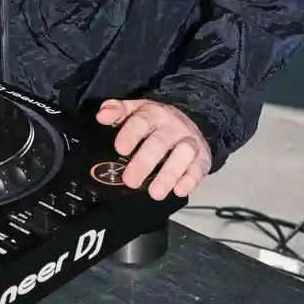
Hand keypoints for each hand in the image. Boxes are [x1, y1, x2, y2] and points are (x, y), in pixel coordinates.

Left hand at [96, 99, 210, 200]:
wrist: (189, 120)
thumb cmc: (153, 121)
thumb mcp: (134, 111)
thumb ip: (116, 111)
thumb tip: (101, 116)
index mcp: (152, 113)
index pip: (141, 121)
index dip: (131, 134)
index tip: (120, 149)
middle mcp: (172, 126)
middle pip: (159, 142)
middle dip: (145, 162)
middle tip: (130, 181)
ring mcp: (189, 141)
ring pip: (183, 154)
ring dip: (169, 174)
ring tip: (154, 193)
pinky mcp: (203, 157)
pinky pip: (199, 168)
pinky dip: (190, 180)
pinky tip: (178, 191)